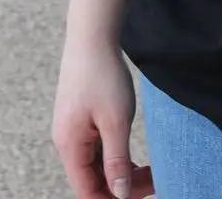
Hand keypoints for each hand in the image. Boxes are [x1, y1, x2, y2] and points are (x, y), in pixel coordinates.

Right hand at [51, 40, 154, 198]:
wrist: (92, 37)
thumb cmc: (102, 76)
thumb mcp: (115, 122)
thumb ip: (116, 161)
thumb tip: (118, 193)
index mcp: (70, 145)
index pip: (87, 191)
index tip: (142, 195)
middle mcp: (67, 141)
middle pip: (92, 181)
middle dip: (122, 187)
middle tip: (154, 181)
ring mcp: (73, 130)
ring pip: (96, 166)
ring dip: (121, 173)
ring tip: (150, 171)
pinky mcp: (81, 120)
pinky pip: (97, 151)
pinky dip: (116, 158)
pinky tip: (135, 159)